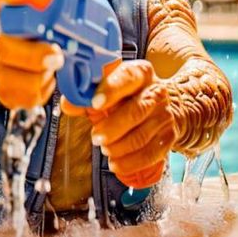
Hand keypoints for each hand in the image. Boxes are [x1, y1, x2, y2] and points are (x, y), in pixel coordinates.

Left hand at [61, 60, 176, 188]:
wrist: (167, 107)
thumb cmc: (129, 97)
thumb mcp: (109, 89)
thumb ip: (85, 95)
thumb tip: (68, 104)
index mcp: (140, 73)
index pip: (127, 76)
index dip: (111, 90)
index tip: (95, 103)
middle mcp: (156, 92)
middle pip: (136, 111)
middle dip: (112, 128)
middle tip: (96, 137)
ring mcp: (165, 115)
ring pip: (142, 135)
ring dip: (119, 147)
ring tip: (105, 149)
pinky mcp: (169, 137)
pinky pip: (151, 153)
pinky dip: (131, 162)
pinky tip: (117, 164)